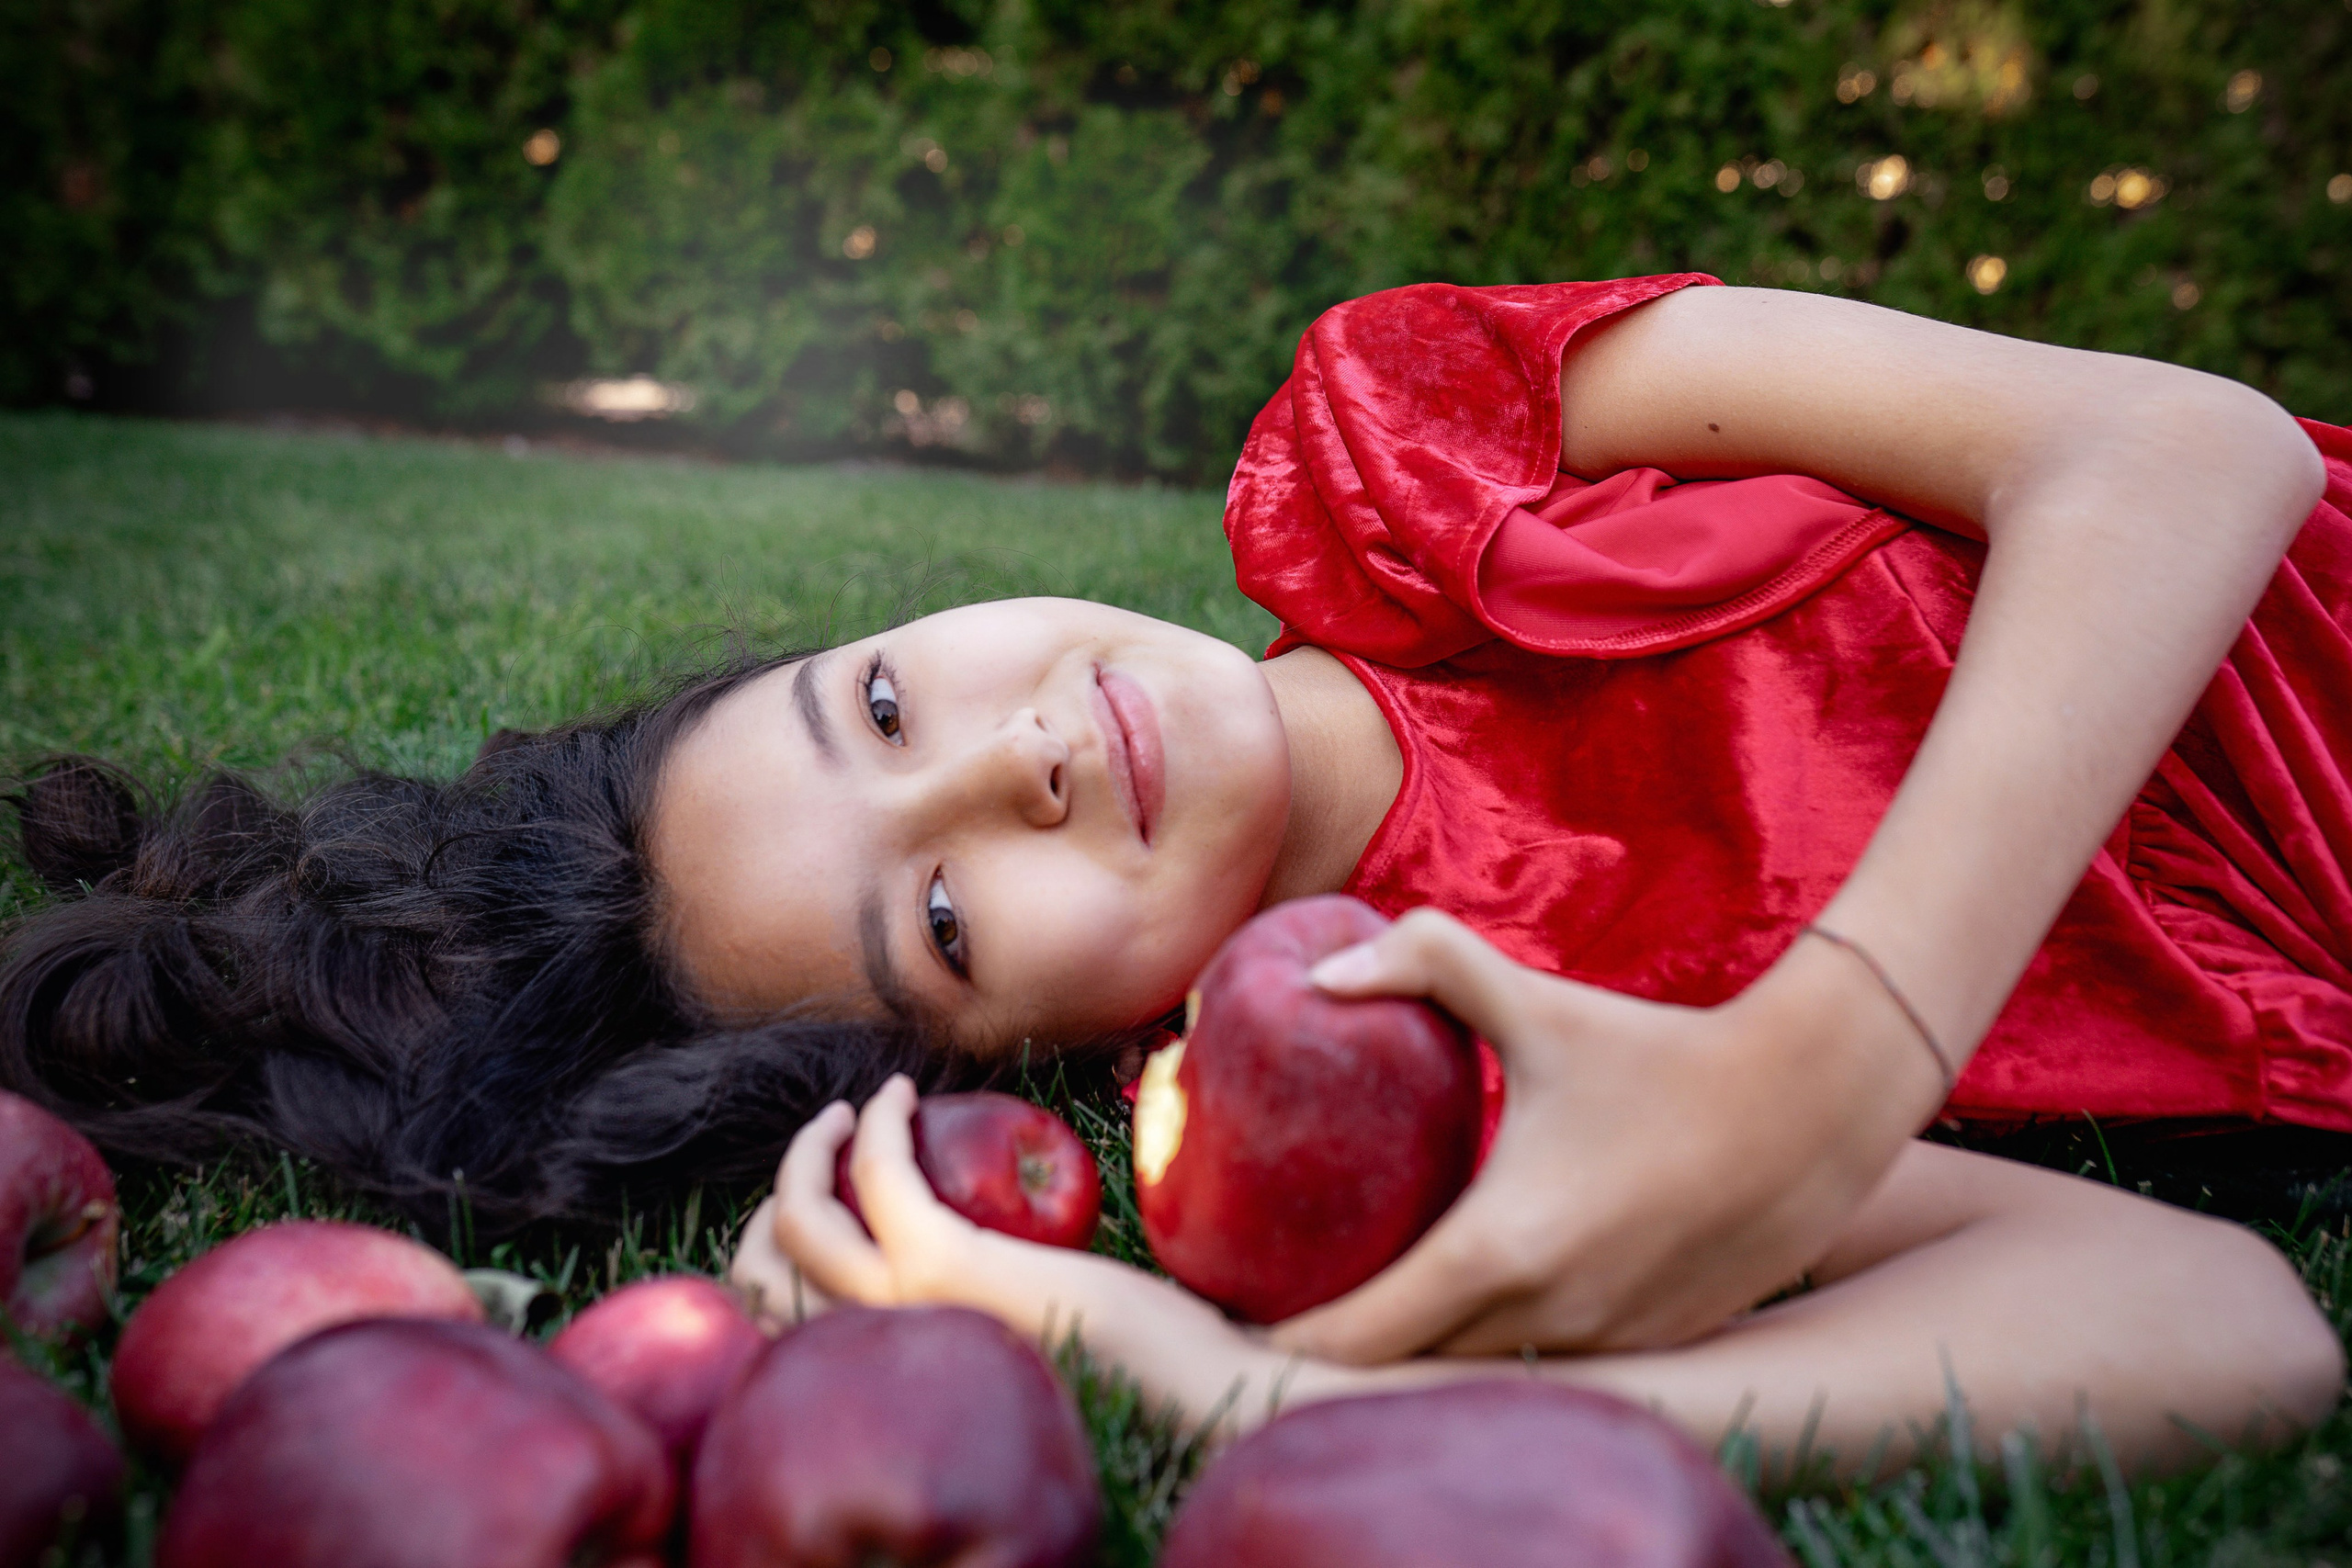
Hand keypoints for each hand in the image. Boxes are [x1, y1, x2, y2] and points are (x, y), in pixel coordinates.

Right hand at [730, 1076, 1312, 1433]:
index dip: (770, 1249)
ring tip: (848, 1112)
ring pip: (799, 1224)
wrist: (1188, 1378)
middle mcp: (879, 1354)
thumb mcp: (1017, 1331)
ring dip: (807, 1153)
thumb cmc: (1126, 1355)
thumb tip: (955, 1255)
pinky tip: (898, 1093)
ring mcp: (907, 1312)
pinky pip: (880, 1178)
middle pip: (759, 1278)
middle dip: (777, 1195)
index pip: (776, 1323)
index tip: (815, 1191)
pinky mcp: (946, 1268)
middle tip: (825, 1138)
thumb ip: (973, 1306)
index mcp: (889, 1374)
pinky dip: (878, 1125)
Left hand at [1271, 910, 1943, 1361]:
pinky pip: (1540, 1363)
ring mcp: (1603, 1348)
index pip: (1358, 1338)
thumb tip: (1319, 976)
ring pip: (1473, 1372)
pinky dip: (1493, 1344)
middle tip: (1284, 1290)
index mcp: (1502, 1250)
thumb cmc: (1663, 1052)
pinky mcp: (1649, 1350)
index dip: (1285, 1334)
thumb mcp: (1539, 1003)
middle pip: (1404, 1370)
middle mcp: (1547, 1320)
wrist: (1815, 1107)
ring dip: (1417, 1348)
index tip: (1239, 1301)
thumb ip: (1427, 966)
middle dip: (1338, 1341)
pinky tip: (1468, 1297)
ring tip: (1362, 1291)